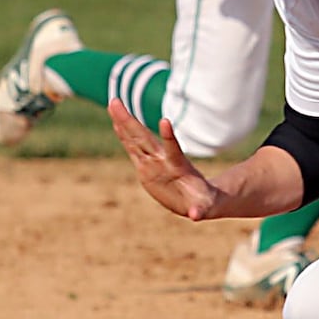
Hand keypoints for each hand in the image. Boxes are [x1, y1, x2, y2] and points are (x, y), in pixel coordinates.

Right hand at [108, 100, 219, 220]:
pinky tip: (116, 123)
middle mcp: (164, 160)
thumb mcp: (204, 208)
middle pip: (144, 138)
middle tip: (116, 102)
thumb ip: (199, 210)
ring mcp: (154, 162)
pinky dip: (124, 136)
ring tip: (114, 105)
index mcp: (179, 167)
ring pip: (136, 139)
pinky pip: (133, 149)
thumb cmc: (203, 202)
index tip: (165, 121)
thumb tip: (196, 216)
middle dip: (130, 121)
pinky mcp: (146, 168)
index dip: (168, 137)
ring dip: (124, 122)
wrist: (197, 198)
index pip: (173, 149)